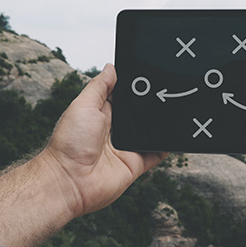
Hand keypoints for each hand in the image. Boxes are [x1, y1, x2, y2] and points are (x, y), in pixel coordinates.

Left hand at [40, 63, 164, 218]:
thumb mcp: (83, 105)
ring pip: (150, 132)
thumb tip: (111, 66)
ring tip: (175, 108)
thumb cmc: (69, 143)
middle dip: (150, 104)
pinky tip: (176, 137)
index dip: (134, 86)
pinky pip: (157, 154)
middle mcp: (115, 129)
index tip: (149, 72)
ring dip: (161, 123)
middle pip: (139, 113)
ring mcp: (126, 147)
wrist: (69, 180)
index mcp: (101, 113)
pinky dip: (167, 147)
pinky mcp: (135, 164)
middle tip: (167, 89)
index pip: (122, 95)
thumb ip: (99, 86)